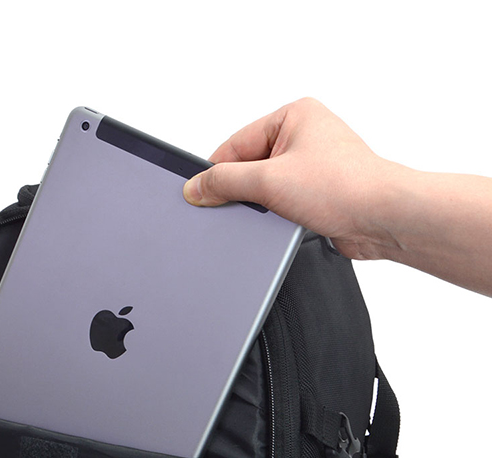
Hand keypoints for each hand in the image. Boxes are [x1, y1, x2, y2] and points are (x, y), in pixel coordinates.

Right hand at [183, 98, 398, 260]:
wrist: (382, 218)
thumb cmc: (346, 187)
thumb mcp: (269, 181)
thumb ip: (226, 182)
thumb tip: (197, 186)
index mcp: (294, 115)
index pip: (236, 143)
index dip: (215, 171)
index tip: (198, 192)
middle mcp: (304, 135)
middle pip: (248, 166)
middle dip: (242, 189)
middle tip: (240, 205)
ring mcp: (312, 164)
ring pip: (264, 186)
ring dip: (262, 204)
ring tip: (276, 211)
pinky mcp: (317, 191)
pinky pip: (281, 201)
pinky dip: (276, 214)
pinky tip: (285, 221)